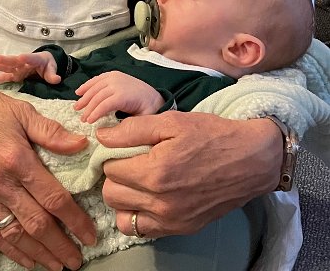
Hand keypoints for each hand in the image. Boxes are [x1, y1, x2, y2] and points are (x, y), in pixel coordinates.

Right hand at [0, 51, 60, 83]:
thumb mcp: (52, 69)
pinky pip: (5, 76)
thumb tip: (57, 79)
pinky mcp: (15, 74)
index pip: (31, 58)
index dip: (26, 58)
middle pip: (14, 61)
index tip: (20, 56)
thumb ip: (53, 75)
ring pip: (7, 66)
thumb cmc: (48, 64)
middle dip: (6, 60)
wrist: (43, 62)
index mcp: (35, 59)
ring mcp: (18, 68)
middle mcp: (24, 62)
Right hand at [0, 82, 95, 270]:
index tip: (90, 234)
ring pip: (15, 235)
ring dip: (38, 254)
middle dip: (60, 245)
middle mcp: (0, 182)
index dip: (74, 220)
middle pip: (36, 223)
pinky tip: (26, 259)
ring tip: (56, 265)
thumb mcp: (22, 111)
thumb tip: (81, 144)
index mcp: (17, 158)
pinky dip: (10, 251)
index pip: (53, 198)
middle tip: (77, 260)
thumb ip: (52, 132)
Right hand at [74, 72, 163, 121]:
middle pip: (98, 95)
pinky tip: (79, 92)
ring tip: (76, 108)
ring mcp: (115, 77)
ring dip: (84, 97)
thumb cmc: (147, 111)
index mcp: (125, 95)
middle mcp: (118, 83)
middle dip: (87, 107)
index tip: (88, 122)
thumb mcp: (141, 121)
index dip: (95, 112)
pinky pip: (97, 79)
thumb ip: (127, 127)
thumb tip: (110, 134)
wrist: (153, 96)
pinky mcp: (112, 75)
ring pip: (95, 86)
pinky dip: (87, 85)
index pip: (106, 103)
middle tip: (81, 119)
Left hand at [97, 111, 281, 237]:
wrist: (250, 160)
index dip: (112, 154)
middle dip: (115, 175)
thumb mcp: (171, 121)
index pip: (110, 169)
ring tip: (137, 180)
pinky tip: (149, 196)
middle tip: (129, 161)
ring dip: (124, 198)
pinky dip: (138, 215)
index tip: (121, 147)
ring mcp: (171, 220)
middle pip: (112, 194)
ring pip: (123, 216)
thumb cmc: (211, 135)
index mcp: (155, 172)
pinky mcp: (181, 229)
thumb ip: (133, 129)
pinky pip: (142, 230)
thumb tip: (102, 136)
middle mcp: (160, 203)